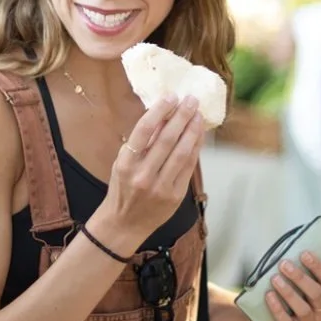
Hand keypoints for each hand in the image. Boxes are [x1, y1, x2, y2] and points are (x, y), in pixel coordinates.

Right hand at [95, 94, 205, 255]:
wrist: (125, 224)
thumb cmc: (122, 189)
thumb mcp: (122, 164)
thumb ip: (140, 144)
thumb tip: (161, 115)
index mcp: (126, 164)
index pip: (143, 131)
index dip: (159, 111)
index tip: (171, 96)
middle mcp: (143, 175)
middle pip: (167, 139)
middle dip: (181, 116)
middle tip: (191, 100)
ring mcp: (161, 187)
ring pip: (182, 152)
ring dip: (192, 130)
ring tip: (198, 114)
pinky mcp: (176, 195)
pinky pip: (188, 166)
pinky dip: (195, 148)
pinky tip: (198, 135)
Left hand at [258, 250, 320, 320]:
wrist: (265, 320)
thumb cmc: (285, 294)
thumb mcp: (295, 282)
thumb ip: (300, 269)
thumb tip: (294, 247)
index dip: (318, 267)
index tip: (304, 253)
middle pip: (316, 294)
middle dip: (301, 278)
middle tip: (284, 264)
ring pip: (303, 309)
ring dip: (289, 292)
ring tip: (275, 279)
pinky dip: (277, 307)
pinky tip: (268, 295)